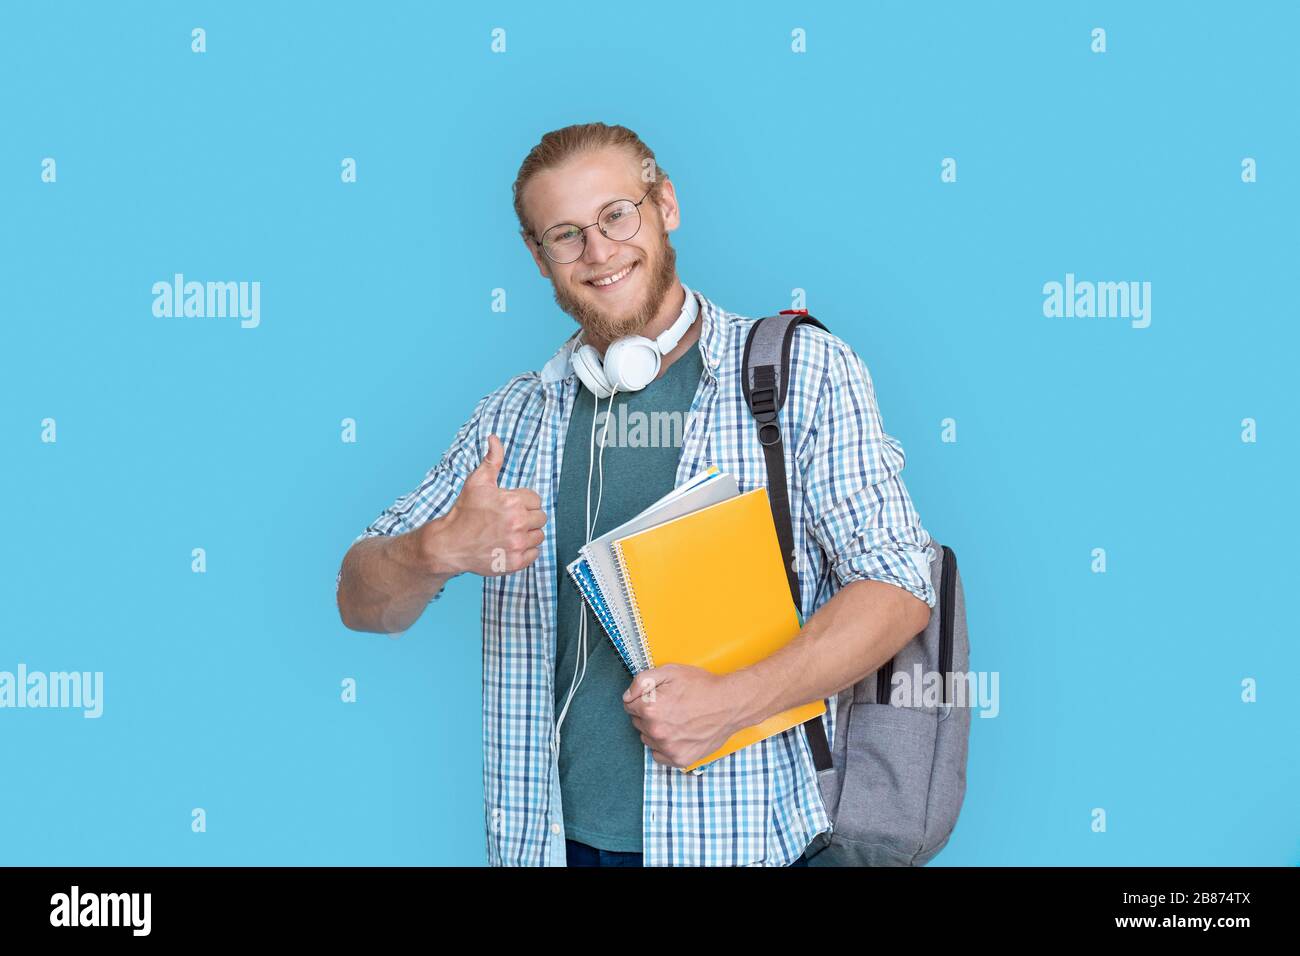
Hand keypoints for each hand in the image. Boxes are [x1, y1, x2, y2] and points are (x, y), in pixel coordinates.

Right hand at [418, 434, 546, 576]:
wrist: (450, 543)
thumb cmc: (464, 512)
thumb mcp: (477, 481)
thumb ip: (492, 459)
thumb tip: (494, 438)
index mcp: (513, 502)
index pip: (536, 499)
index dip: (522, 501)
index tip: (509, 506)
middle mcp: (517, 524)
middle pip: (540, 517)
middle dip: (527, 517)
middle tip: (508, 520)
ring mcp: (517, 545)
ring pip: (539, 536)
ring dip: (528, 534)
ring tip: (509, 532)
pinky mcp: (515, 562)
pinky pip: (535, 554)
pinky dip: (525, 551)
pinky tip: (510, 545)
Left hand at [622, 664, 738, 768]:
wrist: (730, 704)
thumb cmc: (702, 686)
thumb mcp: (670, 671)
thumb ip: (641, 681)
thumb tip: (627, 696)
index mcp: (650, 709)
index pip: (629, 706)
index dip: (642, 698)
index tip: (656, 696)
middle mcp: (656, 731)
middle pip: (637, 722)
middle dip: (648, 714)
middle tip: (669, 706)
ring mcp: (668, 748)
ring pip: (647, 739)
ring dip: (655, 730)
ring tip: (676, 719)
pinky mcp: (680, 759)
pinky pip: (659, 755)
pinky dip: (665, 746)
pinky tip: (678, 734)